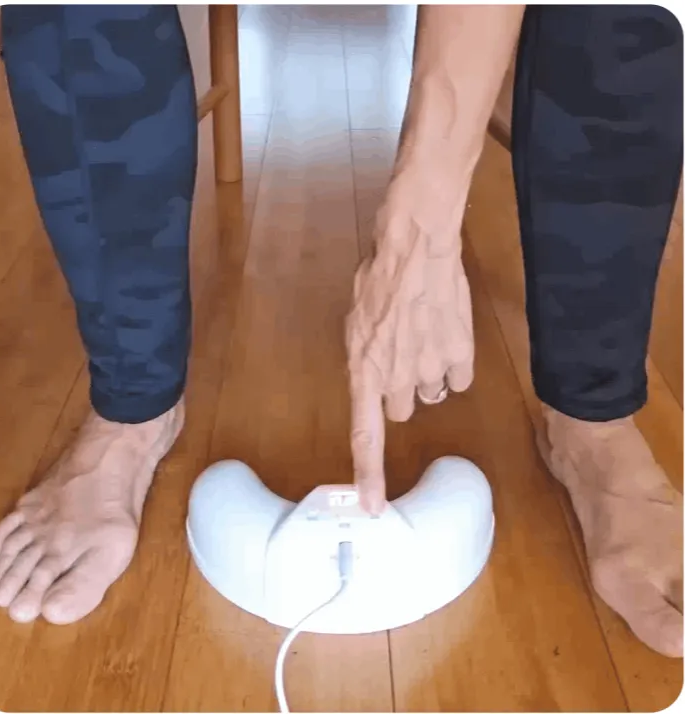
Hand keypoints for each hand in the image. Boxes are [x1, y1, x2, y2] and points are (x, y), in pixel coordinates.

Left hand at [345, 179, 473, 513]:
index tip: (373, 507)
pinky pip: (459, 379)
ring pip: (431, 394)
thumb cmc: (377, 279)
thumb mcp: (355, 321)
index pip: (365, 435)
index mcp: (363, 371)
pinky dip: (452, 364)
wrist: (417, 250)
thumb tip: (376, 373)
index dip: (369, 474)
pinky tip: (445, 336)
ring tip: (423, 338)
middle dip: (400, 391)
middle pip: (401, 411)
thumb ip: (364, 357)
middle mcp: (397, 379)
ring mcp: (431, 370)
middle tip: (400, 355)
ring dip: (426, 376)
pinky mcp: (461, 357)